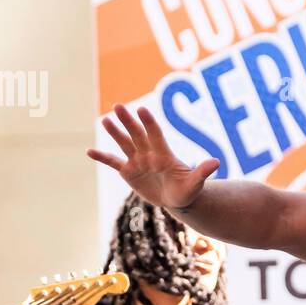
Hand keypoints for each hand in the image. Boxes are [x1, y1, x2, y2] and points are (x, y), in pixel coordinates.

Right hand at [88, 104, 220, 210]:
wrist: (177, 199)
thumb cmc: (188, 191)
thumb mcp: (195, 184)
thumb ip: (202, 172)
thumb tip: (216, 162)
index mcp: (164, 155)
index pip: (156, 135)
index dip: (149, 123)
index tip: (142, 109)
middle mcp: (149, 154)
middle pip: (137, 134)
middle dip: (128, 121)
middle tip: (118, 106)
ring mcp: (137, 161)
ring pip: (124, 144)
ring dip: (114, 133)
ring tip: (104, 120)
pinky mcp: (128, 171)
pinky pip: (113, 162)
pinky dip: (102, 157)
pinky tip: (89, 151)